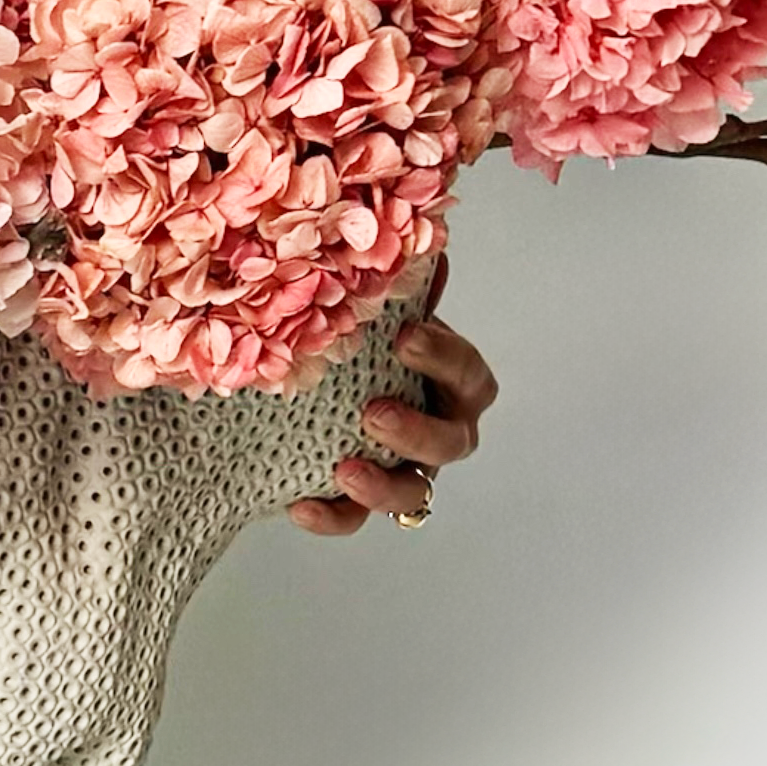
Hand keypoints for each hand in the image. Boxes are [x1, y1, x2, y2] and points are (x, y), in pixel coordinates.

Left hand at [285, 301, 496, 536]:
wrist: (329, 387)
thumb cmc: (372, 346)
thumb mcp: (383, 316)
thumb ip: (402, 292)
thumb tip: (421, 246)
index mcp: (453, 384)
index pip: (467, 374)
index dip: (442, 358)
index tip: (404, 337)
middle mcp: (441, 431)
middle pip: (450, 443)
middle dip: (415, 431)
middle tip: (373, 412)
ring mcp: (407, 470)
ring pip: (413, 493)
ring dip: (383, 485)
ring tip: (345, 470)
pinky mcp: (366, 500)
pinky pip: (355, 519)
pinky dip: (331, 516)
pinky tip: (299, 506)